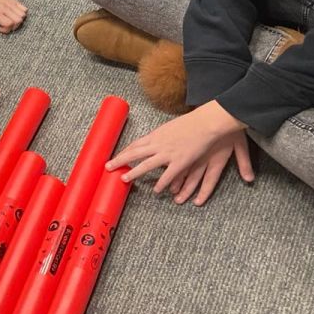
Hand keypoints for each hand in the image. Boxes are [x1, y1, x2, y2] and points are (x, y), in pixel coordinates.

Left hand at [0, 0, 27, 35]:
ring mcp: (10, 3)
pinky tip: (14, 15)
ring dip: (18, 20)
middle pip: (18, 20)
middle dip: (13, 26)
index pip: (9, 23)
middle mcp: (5, 8)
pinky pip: (24, 8)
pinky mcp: (13, 0)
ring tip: (10, 20)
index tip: (0, 28)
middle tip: (6, 25)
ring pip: (22, 15)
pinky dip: (22, 14)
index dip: (6, 29)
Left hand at [106, 101, 250, 200]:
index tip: (116, 156)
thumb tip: (155, 140)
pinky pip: (168, 175)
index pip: (135, 144)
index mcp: (155, 135)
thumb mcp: (170, 127)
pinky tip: (155, 190)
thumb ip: (161, 135)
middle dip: (120, 159)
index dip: (124, 151)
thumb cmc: (190, 123)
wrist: (205, 123)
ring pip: (146, 165)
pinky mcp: (180, 162)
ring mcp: (168, 153)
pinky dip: (161, 183)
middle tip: (107, 166)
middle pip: (134, 153)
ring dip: (133, 172)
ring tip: (123, 178)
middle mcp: (158, 144)